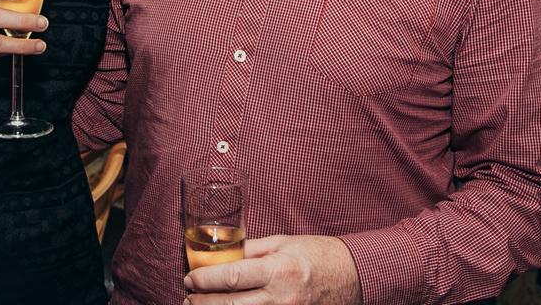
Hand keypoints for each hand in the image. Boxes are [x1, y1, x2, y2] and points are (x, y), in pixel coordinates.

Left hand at [183, 235, 360, 304]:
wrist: (353, 276)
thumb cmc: (316, 255)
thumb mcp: (283, 242)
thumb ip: (251, 249)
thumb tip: (222, 252)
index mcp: (278, 270)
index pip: (232, 277)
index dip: (205, 280)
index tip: (190, 278)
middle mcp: (281, 297)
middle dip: (202, 303)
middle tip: (187, 297)